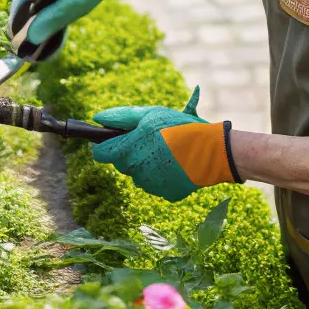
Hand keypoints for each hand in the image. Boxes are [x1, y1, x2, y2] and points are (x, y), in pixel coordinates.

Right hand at [13, 0, 129, 45]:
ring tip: (23, 42)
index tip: (15, 35)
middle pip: (21, 0)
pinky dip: (31, 20)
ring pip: (24, 4)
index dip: (17, 16)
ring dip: (23, 22)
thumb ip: (55, 18)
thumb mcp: (77, 4)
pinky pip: (31, 6)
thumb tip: (32, 37)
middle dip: (18, 22)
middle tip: (17, 43)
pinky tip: (32, 33)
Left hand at [91, 87, 239, 201]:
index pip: (101, 154)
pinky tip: (176, 164)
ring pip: (140, 175)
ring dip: (147, 165)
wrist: (211, 150)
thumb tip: (97, 119)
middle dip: (131, 153)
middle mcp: (136, 171)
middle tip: (151, 141)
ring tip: (167, 151)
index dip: (105, 146)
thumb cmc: (179, 127)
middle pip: (122, 164)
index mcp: (128, 150)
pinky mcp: (166, 194)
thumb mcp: (150, 114)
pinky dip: (163, 175)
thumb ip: (122, 117)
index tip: (114, 140)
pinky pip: (157, 184)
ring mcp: (151, 185)